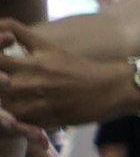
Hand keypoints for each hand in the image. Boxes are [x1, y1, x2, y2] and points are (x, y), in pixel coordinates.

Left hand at [0, 35, 139, 129]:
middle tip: (2, 82)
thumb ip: (20, 33)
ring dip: (3, 104)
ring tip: (7, 100)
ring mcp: (42, 103)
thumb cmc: (78, 66)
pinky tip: (18, 114)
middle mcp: (35, 82)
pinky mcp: (51, 120)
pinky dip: (17, 119)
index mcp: (33, 63)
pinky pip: (24, 122)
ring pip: (6, 107)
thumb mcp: (48, 45)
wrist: (112, 89)